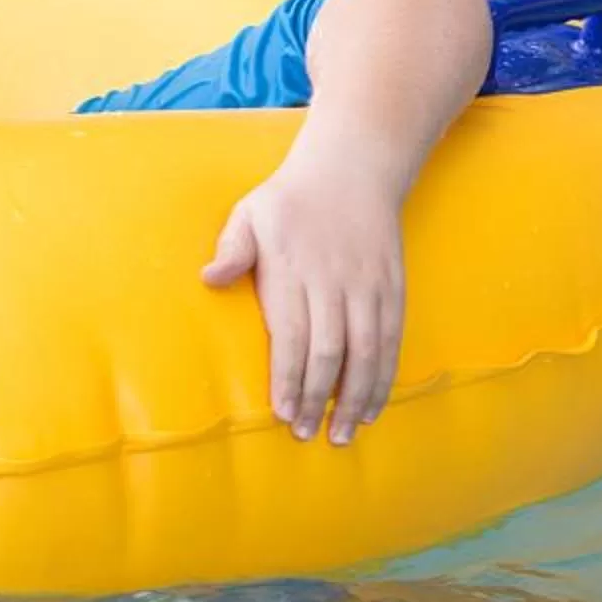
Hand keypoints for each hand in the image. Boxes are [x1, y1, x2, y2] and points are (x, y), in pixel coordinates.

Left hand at [202, 145, 404, 444]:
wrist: (354, 167)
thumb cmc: (290, 199)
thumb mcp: (251, 212)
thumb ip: (232, 248)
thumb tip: (209, 278)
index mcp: (293, 266)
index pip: (291, 332)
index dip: (288, 375)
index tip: (281, 410)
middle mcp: (334, 279)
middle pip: (329, 349)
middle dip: (317, 397)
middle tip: (305, 433)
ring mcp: (368, 285)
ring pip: (366, 351)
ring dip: (355, 397)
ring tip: (341, 434)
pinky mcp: (393, 288)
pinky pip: (391, 340)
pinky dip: (383, 377)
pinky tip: (371, 407)